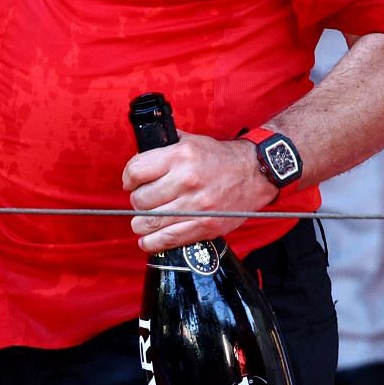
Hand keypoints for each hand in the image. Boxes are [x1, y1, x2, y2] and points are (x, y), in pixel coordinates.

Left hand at [122, 133, 276, 252]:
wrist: (255, 173)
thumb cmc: (220, 157)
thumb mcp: (192, 142)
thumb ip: (165, 146)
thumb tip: (139, 154)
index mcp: (181, 156)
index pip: (136, 171)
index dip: (128, 178)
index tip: (132, 182)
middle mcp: (186, 180)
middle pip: (140, 199)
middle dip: (137, 200)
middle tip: (145, 199)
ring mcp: (196, 206)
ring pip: (148, 222)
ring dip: (142, 222)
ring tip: (147, 218)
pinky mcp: (204, 226)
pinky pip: (167, 240)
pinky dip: (151, 242)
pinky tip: (148, 238)